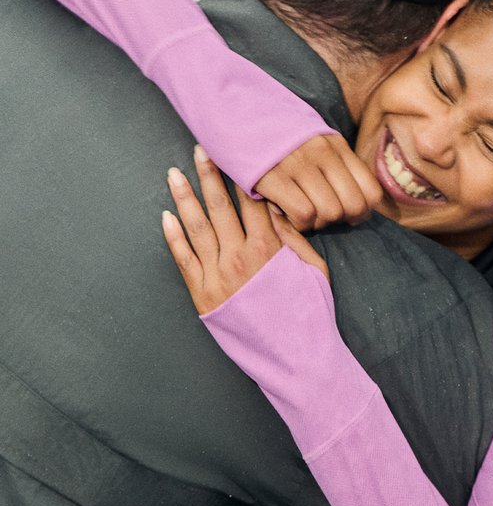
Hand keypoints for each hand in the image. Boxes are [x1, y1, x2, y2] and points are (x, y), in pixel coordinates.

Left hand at [162, 145, 328, 314]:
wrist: (295, 356)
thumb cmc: (310, 313)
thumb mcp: (314, 270)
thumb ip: (294, 238)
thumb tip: (274, 209)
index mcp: (268, 249)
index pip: (251, 201)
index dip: (240, 175)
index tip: (233, 153)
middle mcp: (239, 258)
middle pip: (219, 207)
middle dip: (208, 175)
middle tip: (199, 149)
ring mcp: (218, 277)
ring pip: (196, 228)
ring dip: (184, 198)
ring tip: (173, 175)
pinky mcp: (203, 296)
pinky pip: (183, 260)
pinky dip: (173, 237)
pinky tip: (166, 217)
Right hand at [253, 134, 381, 230]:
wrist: (237, 115)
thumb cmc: (280, 140)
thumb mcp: (316, 142)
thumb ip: (339, 165)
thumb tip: (361, 205)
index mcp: (337, 146)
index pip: (371, 190)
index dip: (363, 211)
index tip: (348, 214)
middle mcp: (323, 153)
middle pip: (353, 205)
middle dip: (341, 219)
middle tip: (323, 216)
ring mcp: (299, 164)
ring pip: (330, 212)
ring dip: (318, 222)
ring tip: (304, 213)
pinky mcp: (274, 177)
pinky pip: (303, 214)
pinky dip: (299, 223)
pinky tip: (288, 214)